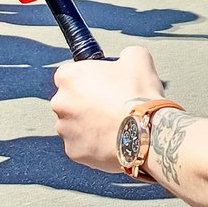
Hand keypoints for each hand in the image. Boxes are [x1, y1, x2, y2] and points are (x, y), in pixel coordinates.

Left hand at [52, 47, 165, 174]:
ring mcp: (65, 129)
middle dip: (86, 103)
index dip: (87, 79)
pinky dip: (93, 144)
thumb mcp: (137, 59)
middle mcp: (60, 103)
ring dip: (89, 124)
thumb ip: (124, 55)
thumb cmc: (138, 95)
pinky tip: (112, 139)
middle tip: (110, 105)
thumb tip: (125, 58)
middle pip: (70, 101)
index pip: (69, 74)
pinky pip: (81, 145)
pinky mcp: (74, 151)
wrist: (147, 133)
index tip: (101, 84)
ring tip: (114, 124)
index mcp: (70, 77)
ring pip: (74, 124)